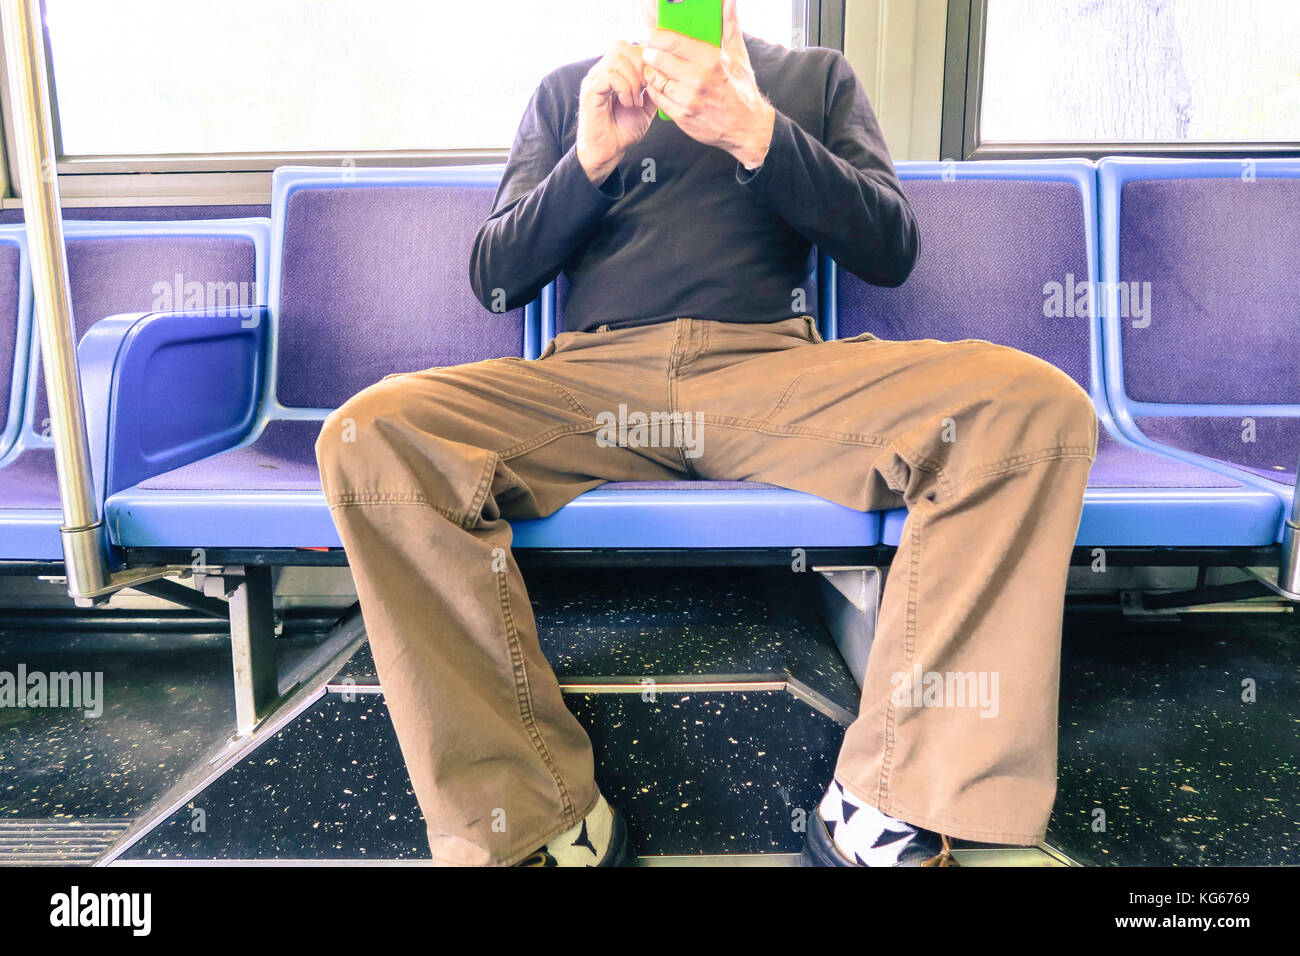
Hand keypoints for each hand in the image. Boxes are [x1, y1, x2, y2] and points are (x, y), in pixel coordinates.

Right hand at [576, 41, 657, 185]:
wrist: (608, 152)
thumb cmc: (622, 131)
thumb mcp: (646, 106)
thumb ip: (653, 89)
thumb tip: (665, 74)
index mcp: (613, 72)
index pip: (629, 47)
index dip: (645, 60)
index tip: (653, 82)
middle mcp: (601, 72)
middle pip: (623, 47)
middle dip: (640, 67)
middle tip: (645, 90)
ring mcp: (594, 80)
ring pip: (618, 60)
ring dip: (633, 81)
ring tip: (635, 102)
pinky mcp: (590, 92)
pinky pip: (610, 76)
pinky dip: (624, 89)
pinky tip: (627, 104)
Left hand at [642, 0, 774, 168]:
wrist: (746, 127)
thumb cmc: (741, 90)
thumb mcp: (738, 56)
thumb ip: (729, 26)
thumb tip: (729, 1)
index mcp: (712, 61)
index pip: (675, 42)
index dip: (656, 35)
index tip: (649, 33)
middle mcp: (699, 80)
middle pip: (660, 59)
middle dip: (649, 52)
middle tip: (647, 49)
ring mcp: (689, 100)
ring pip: (656, 79)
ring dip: (651, 72)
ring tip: (653, 67)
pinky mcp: (682, 117)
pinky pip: (658, 98)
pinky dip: (654, 90)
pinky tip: (658, 84)